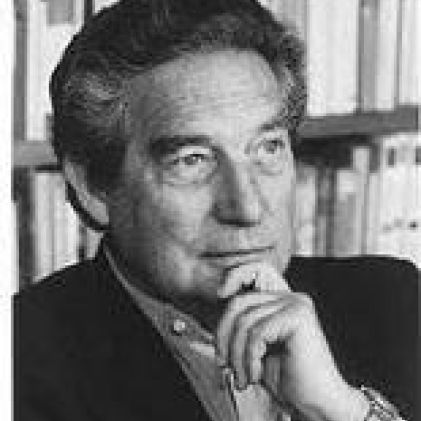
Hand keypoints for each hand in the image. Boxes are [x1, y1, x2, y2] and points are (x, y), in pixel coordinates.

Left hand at [215, 263, 367, 420]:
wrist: (317, 404)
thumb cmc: (286, 379)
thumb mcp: (255, 347)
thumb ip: (240, 327)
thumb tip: (214, 307)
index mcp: (281, 301)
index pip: (244, 288)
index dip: (229, 288)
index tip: (216, 309)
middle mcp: (290, 297)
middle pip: (238, 303)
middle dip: (223, 336)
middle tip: (223, 365)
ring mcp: (296, 304)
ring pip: (245, 322)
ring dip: (237, 355)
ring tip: (242, 378)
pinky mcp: (298, 316)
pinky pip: (258, 333)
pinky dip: (249, 358)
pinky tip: (255, 376)